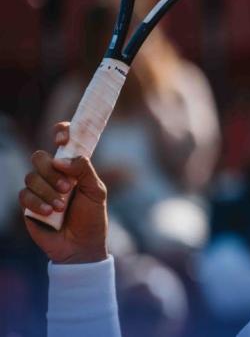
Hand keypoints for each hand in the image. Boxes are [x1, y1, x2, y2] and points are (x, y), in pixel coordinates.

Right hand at [19, 122, 108, 263]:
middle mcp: (54, 174)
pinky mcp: (28, 205)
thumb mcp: (96, 191)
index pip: (63, 141)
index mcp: (72, 167)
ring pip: (31, 176)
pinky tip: (49, 213)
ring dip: (48, 191)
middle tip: (68, 187)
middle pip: (40, 157)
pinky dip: (37, 203)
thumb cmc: (92, 217)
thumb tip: (61, 159)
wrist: (82, 246)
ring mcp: (40, 189)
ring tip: (61, 206)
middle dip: (52, 172)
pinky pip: (24, 195)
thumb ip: (84, 170)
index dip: (60, 133)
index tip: (62, 140)